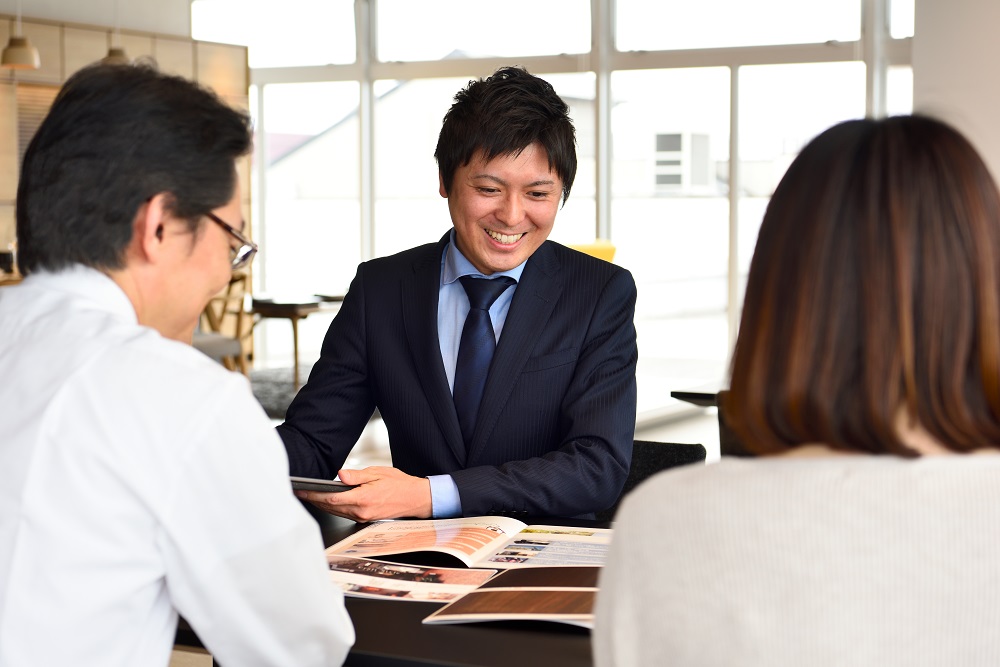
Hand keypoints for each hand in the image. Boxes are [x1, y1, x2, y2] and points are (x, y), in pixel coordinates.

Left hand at [294, 466, 432, 521]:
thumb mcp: (378, 473)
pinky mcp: (365, 519)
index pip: (332, 498)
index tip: (302, 490)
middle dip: (314, 499)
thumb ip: (357, 476)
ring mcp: (363, 517)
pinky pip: (344, 513)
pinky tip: (327, 500)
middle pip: (330, 507)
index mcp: (364, 499)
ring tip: (308, 495)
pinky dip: (333, 507)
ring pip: (336, 512)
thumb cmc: (399, 484)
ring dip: (321, 504)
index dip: (314, 495)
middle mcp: (361, 511)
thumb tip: (340, 475)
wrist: (416, 499)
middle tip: (299, 492)